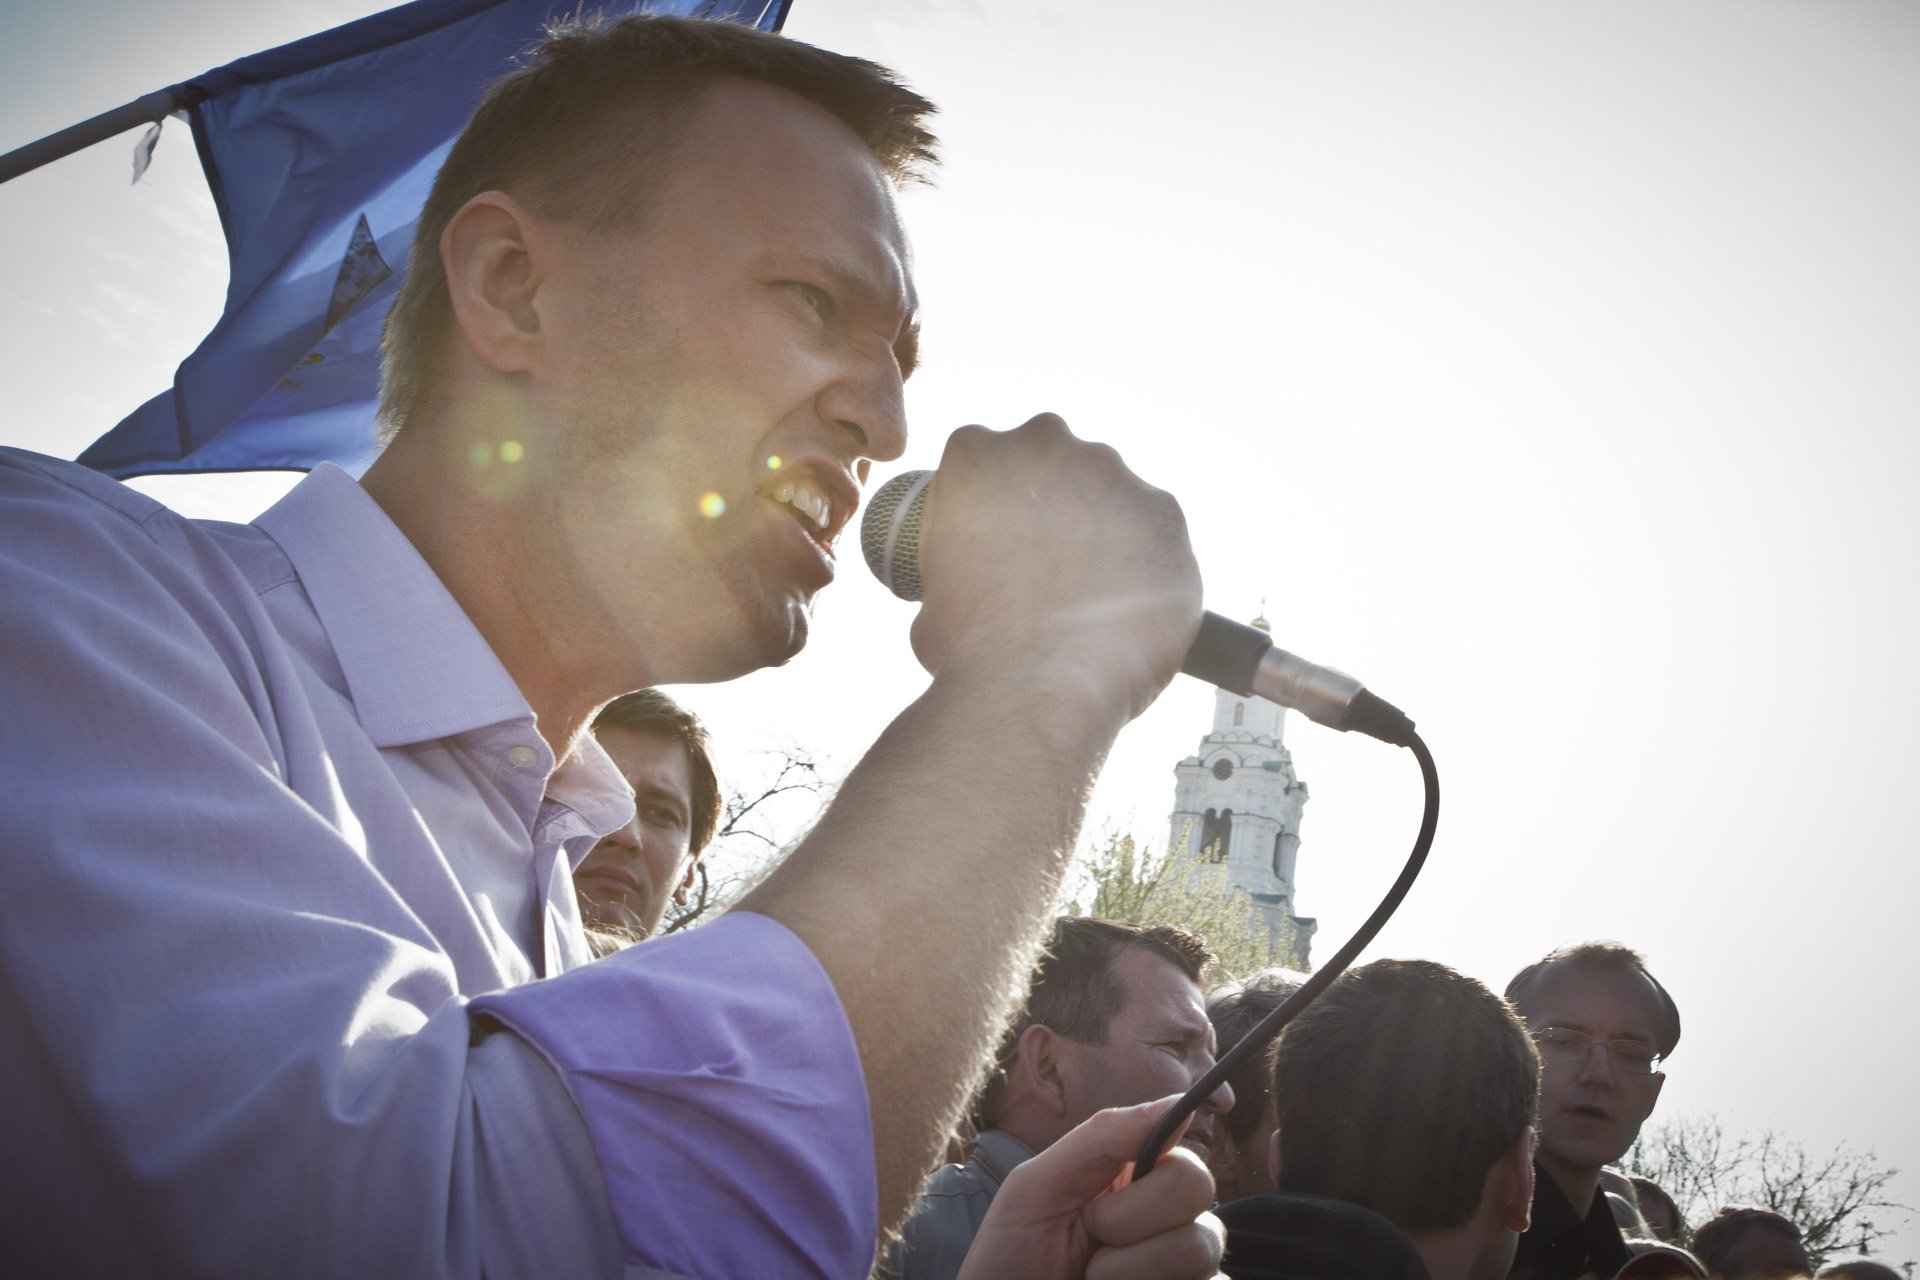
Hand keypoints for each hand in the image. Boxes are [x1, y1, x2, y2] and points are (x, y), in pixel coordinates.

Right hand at [908, 415, 1201, 726]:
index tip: (1000, 538)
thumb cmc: (972, 653)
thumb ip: (954, 573)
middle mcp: (1045, 444)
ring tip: (1093, 594)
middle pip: (1052, 458)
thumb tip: (968, 594)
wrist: (1038, 688)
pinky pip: (1157, 529)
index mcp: (975, 454)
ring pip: (1110, 490)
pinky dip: (1148, 560)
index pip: (985, 455)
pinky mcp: (1164, 511)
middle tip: (1049, 563)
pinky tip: (1130, 604)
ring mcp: (1112, 473)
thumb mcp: (931, 601)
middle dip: (1053, 500)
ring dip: (1104, 527)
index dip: (993, 498)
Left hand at [954, 1097, 1225, 1279]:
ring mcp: (1182, 1267)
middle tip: (1087, 1235)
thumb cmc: (1011, 1254)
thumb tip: (1179, 1101)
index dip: (1157, 1169)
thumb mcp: (1040, 1184)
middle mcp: (1169, 1220)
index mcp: (1136, 1178)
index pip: (1184, 1155)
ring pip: (1200, 1248)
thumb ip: (1105, 1137)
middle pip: (1198, 1188)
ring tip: (1093, 1277)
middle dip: (1126, 1217)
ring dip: (1128, 1269)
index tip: (1114, 1190)